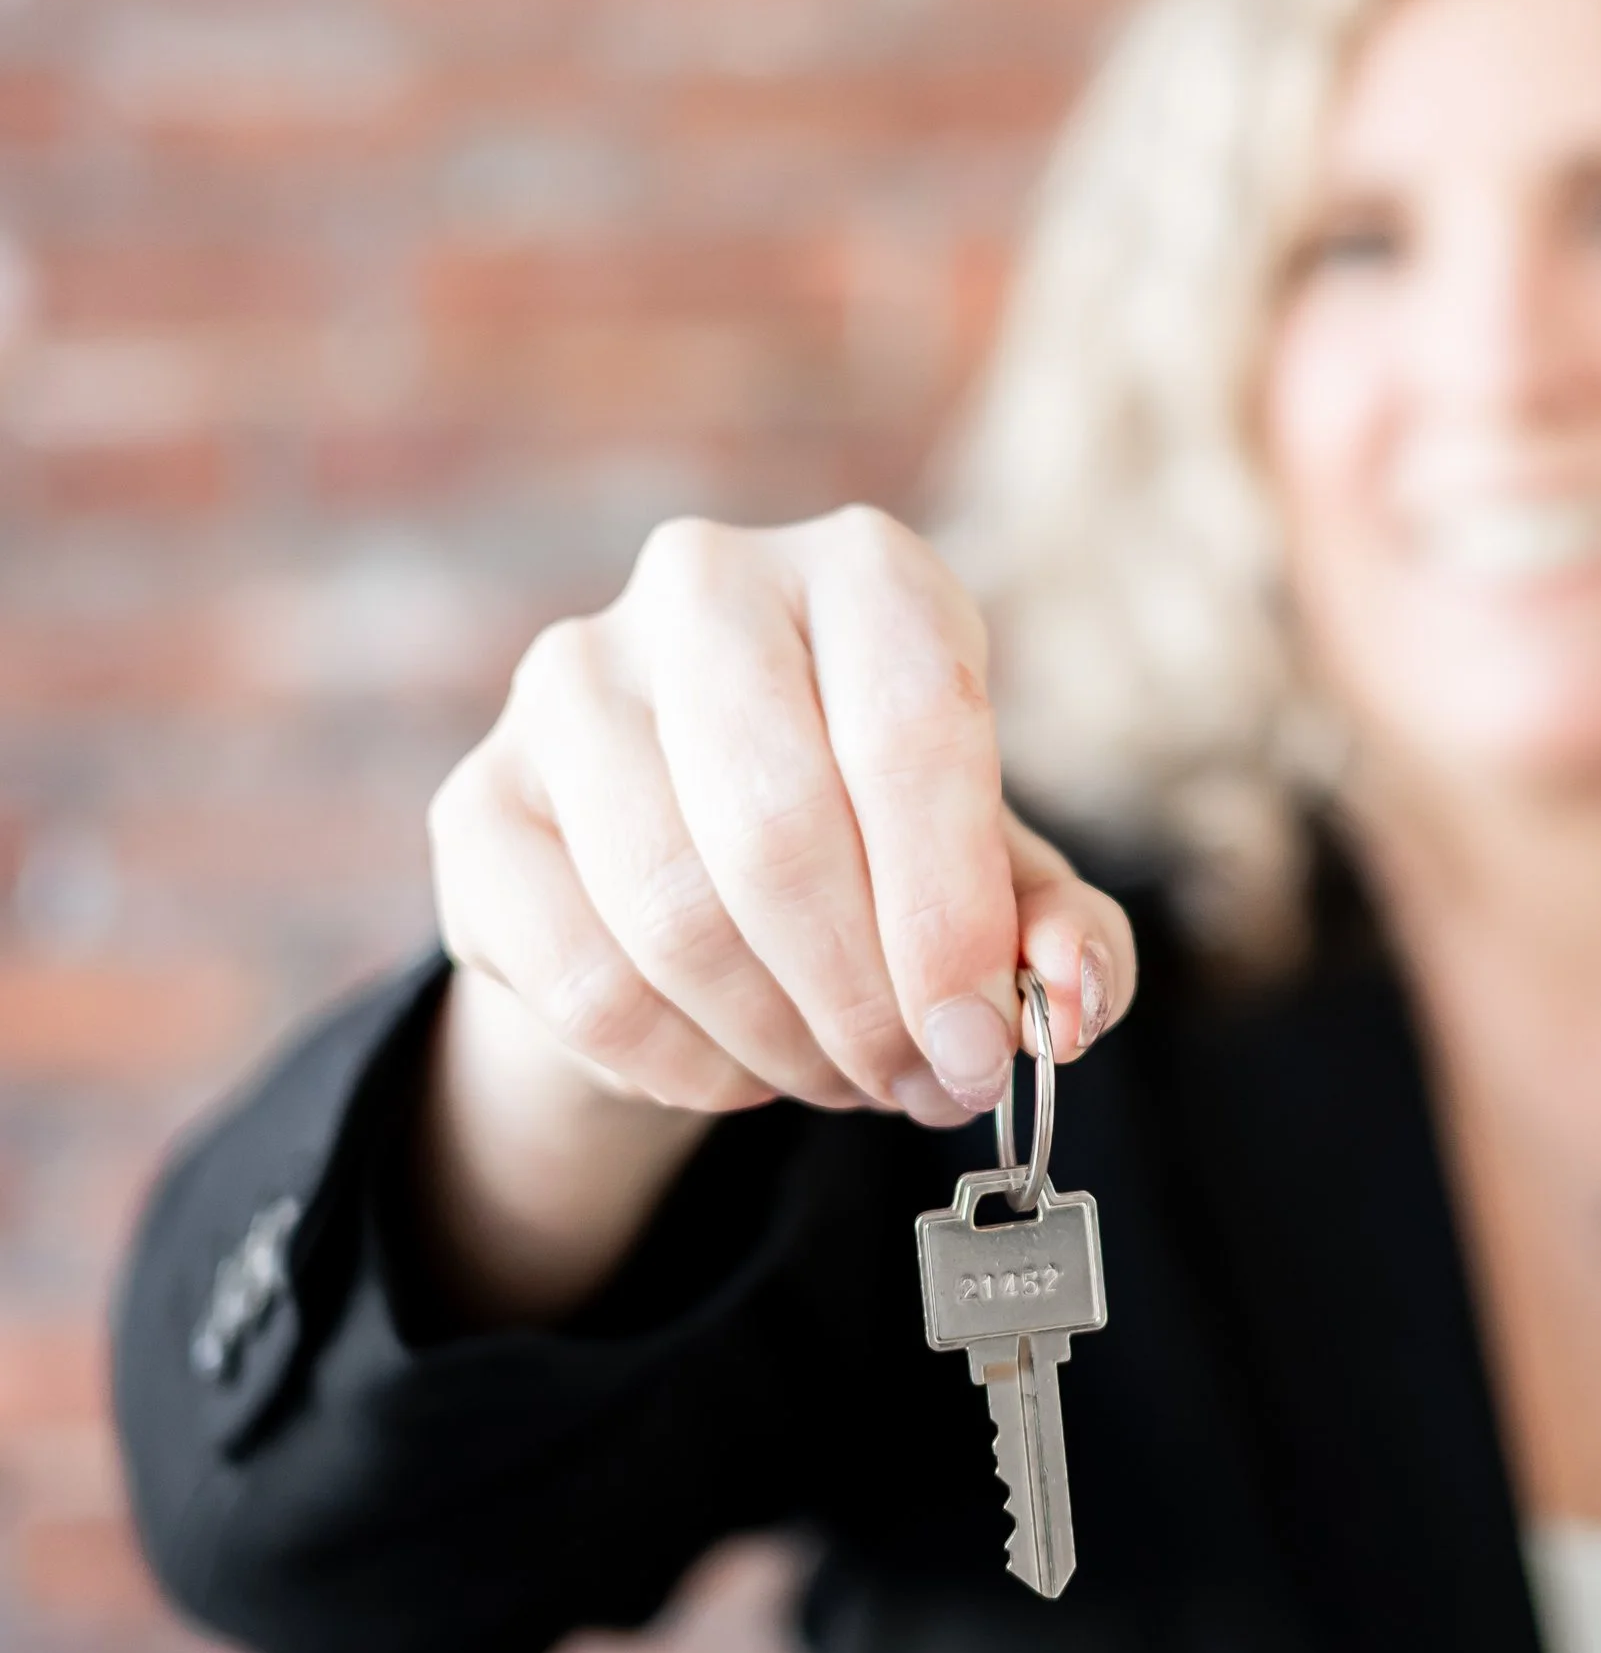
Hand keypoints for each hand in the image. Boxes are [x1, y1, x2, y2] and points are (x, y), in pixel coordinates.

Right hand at [419, 509, 1135, 1315]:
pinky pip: (581, 975)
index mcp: (864, 570)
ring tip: (838, 1075)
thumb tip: (1072, 999)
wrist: (690, 850)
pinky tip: (736, 1067)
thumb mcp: (997, 875)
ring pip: (673, 913)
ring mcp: (568, 683)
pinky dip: (679, 1061)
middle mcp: (706, 586)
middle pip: (779, 828)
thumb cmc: (878, 843)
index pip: (914, 729)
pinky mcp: (477, 799)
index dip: (950, 914)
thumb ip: (1066, 933)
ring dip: (778, 1040)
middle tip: (911, 1083)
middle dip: (863, 998)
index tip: (978, 1043)